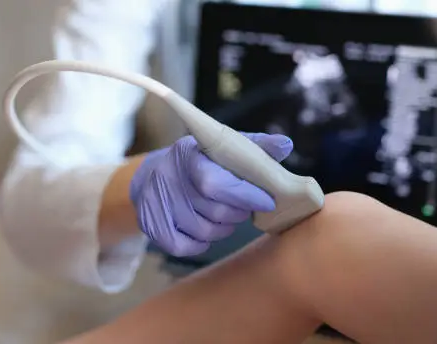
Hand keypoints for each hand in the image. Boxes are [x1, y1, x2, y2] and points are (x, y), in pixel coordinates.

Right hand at [130, 133, 292, 255]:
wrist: (155, 176)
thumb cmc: (201, 161)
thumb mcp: (224, 148)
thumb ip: (256, 145)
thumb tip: (286, 143)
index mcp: (188, 154)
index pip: (214, 182)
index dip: (244, 195)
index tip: (268, 201)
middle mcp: (168, 177)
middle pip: (213, 210)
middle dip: (237, 214)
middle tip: (244, 210)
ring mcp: (156, 203)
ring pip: (202, 231)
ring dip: (222, 229)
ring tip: (226, 217)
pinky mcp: (150, 225)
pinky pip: (183, 246)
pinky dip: (200, 244)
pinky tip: (206, 232)